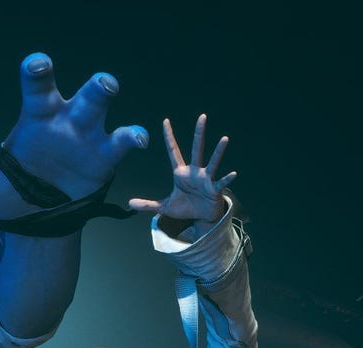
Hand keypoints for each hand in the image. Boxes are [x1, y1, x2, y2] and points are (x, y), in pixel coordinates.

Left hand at [0, 53, 148, 219]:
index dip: (38, 71)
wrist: (35, 218)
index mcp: (37, 116)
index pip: (37, 86)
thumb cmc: (12, 191)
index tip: (39, 66)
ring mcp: (89, 135)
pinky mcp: (107, 156)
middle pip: (83, 94)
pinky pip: (124, 141)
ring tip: (111, 91)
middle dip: (94, 86)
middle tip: (102, 85)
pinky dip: (134, 137)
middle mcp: (66, 119)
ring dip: (108, 97)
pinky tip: (138, 139)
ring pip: (102, 107)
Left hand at [126, 115, 236, 236]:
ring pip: (212, 162)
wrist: (202, 217)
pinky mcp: (214, 190)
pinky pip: (221, 183)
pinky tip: (233, 173)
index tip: (165, 121)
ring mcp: (206, 179)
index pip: (173, 151)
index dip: (169, 137)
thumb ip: (147, 204)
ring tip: (224, 139)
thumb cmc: (185, 208)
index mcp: (181, 173)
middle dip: (198, 133)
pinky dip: (227, 178)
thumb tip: (129, 203)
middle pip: (197, 149)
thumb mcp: (164, 207)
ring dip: (218, 151)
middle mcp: (194, 172)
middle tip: (202, 116)